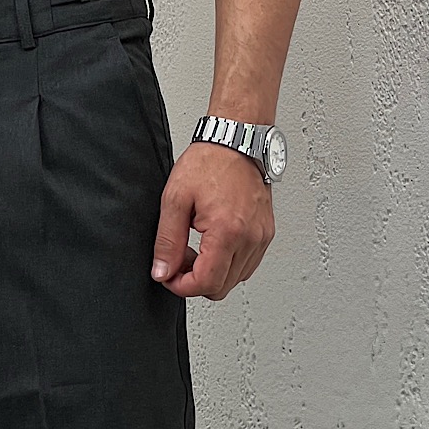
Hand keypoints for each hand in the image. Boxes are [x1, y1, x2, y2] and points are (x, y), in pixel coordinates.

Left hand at [151, 142, 274, 299]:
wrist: (236, 140)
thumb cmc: (210, 162)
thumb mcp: (175, 200)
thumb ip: (167, 242)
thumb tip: (162, 272)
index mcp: (228, 231)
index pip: (206, 283)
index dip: (181, 287)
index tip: (168, 276)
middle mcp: (251, 237)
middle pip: (221, 288)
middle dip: (195, 281)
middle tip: (179, 259)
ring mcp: (261, 237)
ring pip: (234, 280)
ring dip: (211, 273)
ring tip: (196, 248)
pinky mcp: (265, 234)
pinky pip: (245, 266)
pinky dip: (226, 264)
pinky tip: (212, 245)